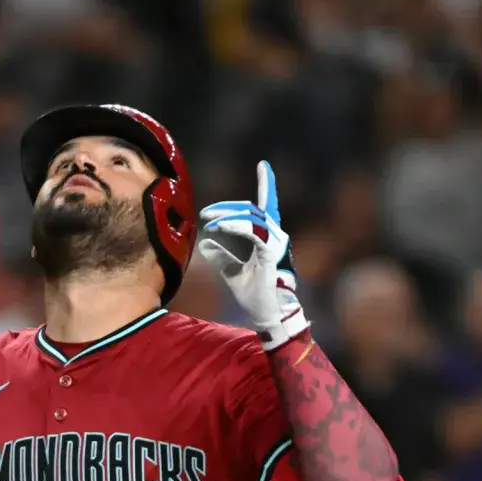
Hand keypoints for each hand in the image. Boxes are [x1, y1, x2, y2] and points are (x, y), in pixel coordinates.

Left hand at [197, 161, 310, 350]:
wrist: (268, 314)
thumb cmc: (255, 296)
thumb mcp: (232, 273)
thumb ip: (221, 257)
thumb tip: (205, 243)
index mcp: (268, 239)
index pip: (266, 208)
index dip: (267, 186)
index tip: (264, 166)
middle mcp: (276, 236)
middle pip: (251, 210)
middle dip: (227, 207)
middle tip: (206, 213)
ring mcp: (276, 243)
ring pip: (252, 217)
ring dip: (227, 216)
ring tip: (208, 221)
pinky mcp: (271, 252)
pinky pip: (253, 231)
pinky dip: (234, 226)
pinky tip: (218, 228)